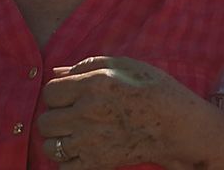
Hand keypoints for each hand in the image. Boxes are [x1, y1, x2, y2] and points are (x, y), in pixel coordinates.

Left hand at [37, 56, 223, 169]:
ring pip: (50, 145)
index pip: (50, 92)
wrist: (178, 126)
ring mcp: (91, 140)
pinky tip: (81, 151)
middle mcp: (88, 112)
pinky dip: (68, 161)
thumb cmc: (155, 90)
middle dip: (55, 117)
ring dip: (58, 140)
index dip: (58, 94)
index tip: (70, 97)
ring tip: (75, 134)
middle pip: (45, 120)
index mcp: (94, 84)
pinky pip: (63, 166)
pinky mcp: (97, 163)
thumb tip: (58, 72)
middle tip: (72, 116)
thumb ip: (89, 64)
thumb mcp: (126, 64)